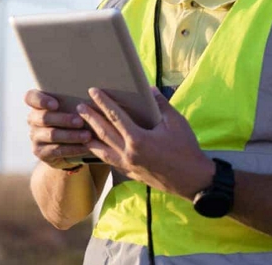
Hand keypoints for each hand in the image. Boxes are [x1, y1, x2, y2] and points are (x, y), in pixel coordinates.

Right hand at [24, 89, 94, 169]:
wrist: (69, 146)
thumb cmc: (74, 120)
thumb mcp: (73, 109)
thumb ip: (77, 103)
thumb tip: (96, 97)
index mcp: (37, 105)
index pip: (30, 97)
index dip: (41, 100)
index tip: (56, 104)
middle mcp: (33, 120)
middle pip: (44, 117)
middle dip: (63, 119)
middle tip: (80, 121)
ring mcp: (35, 137)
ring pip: (52, 135)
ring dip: (71, 135)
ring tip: (87, 136)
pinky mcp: (41, 152)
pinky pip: (57, 150)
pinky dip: (73, 148)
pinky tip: (86, 147)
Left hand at [79, 86, 215, 198]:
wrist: (192, 180)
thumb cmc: (186, 149)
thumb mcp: (175, 122)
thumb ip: (160, 105)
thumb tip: (149, 90)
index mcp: (138, 139)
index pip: (115, 116)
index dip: (103, 102)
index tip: (93, 91)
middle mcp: (128, 153)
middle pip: (103, 132)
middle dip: (90, 118)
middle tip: (79, 107)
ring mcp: (128, 166)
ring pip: (102, 151)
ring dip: (90, 137)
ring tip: (80, 128)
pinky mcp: (130, 174)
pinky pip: (110, 162)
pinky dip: (100, 154)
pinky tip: (96, 149)